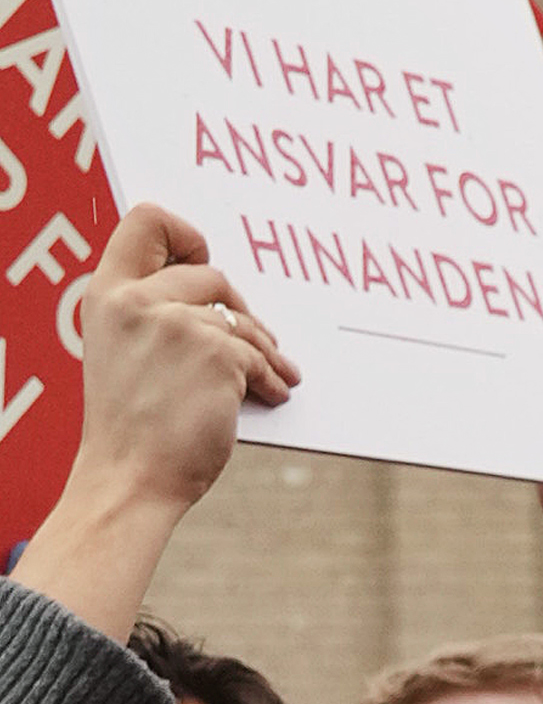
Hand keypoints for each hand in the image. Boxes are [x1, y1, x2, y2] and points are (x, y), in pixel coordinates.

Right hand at [16, 208, 294, 635]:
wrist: (128, 482)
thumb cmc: (129, 427)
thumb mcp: (121, 354)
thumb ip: (150, 316)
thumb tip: (215, 298)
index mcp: (107, 296)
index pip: (145, 220)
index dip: (183, 232)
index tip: (201, 258)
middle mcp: (140, 301)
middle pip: (212, 274)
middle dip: (239, 310)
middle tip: (253, 338)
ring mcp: (180, 325)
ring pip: (244, 324)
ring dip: (264, 352)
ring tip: (274, 375)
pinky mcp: (219, 355)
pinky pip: (261, 359)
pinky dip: (272, 379)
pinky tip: (274, 395)